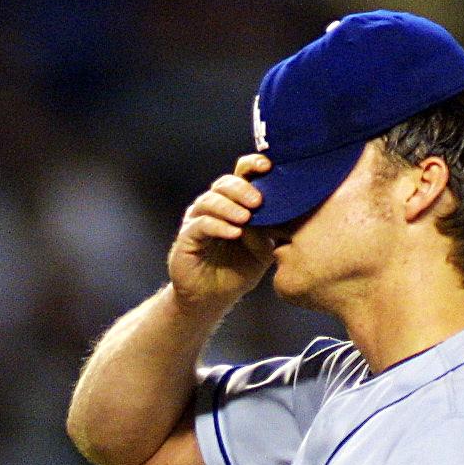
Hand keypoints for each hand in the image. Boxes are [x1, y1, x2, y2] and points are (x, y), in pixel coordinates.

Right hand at [167, 153, 274, 311]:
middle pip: (224, 183)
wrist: (211, 299)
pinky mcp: (186, 238)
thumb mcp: (262, 251)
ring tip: (246, 218)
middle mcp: (213, 207)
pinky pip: (201, 225)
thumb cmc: (237, 271)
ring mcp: (197, 221)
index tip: (268, 167)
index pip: (240, 174)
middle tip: (258, 201)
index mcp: (234, 203)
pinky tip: (234, 233)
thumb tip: (277, 212)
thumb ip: (269, 231)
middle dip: (242, 189)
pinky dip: (219, 226)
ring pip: (210, 201)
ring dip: (229, 207)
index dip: (252, 165)